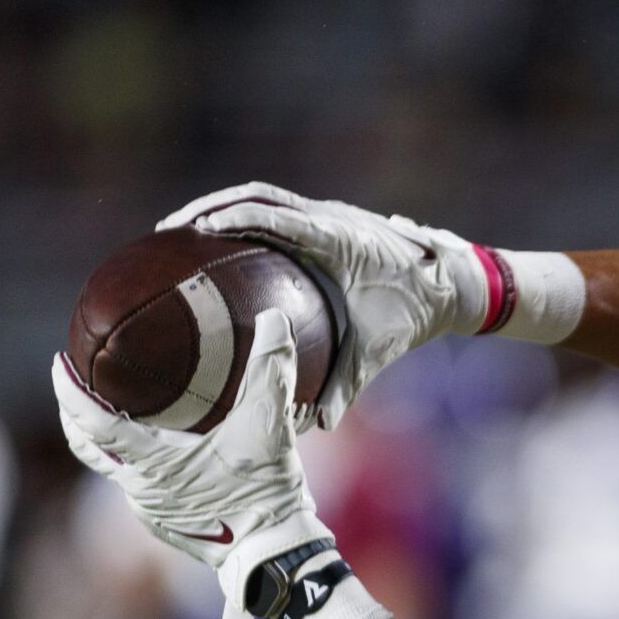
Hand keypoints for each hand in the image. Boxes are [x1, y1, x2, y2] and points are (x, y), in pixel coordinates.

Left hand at [55, 308, 334, 618]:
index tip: (58, 364)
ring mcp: (151, 512)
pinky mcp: (167, 526)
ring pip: (115, 470)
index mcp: (153, 463)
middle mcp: (140, 490)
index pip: (93, 422)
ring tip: (119, 414)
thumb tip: (274, 318)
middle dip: (74, 415)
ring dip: (110, 442)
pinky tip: (162, 454)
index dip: (69, 391)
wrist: (275, 554)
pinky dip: (140, 465)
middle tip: (74, 384)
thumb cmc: (265, 492)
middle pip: (88, 448)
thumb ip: (269, 370)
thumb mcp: (269, 426)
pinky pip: (141, 489)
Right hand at [157, 182, 490, 430]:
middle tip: (168, 230)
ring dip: (223, 205)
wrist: (449, 284)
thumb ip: (345, 383)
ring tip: (182, 229)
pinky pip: (278, 209)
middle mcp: (328, 216)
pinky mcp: (325, 220)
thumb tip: (315, 425)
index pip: (277, 215)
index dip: (235, 217)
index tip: (196, 230)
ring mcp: (326, 213)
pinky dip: (246, 217)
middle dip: (210, 206)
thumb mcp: (378, 347)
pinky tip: (221, 240)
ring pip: (264, 195)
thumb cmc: (414, 313)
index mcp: (336, 237)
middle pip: (258, 194)